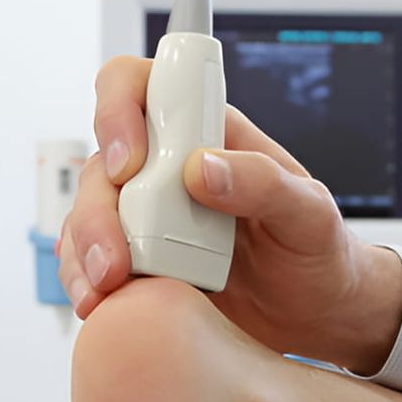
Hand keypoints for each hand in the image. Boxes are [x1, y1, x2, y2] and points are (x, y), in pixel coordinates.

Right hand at [56, 57, 401, 373]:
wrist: (316, 314)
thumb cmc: (318, 250)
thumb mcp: (310, 214)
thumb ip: (263, 184)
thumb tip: (201, 168)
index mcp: (205, 133)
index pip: (139, 87)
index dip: (119, 111)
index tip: (130, 163)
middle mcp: (164, 168)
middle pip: (99, 163)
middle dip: (95, 211)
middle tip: (116, 262)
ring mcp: (145, 217)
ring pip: (85, 214)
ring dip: (84, 252)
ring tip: (105, 292)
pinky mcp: (137, 262)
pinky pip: (88, 261)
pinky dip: (84, 281)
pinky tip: (99, 305)